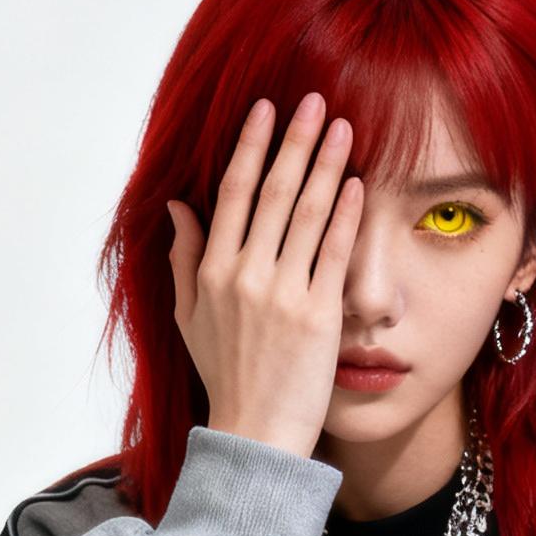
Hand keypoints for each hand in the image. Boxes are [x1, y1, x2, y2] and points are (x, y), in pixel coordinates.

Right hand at [165, 92, 361, 462]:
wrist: (256, 435)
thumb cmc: (226, 379)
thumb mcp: (189, 319)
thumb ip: (183, 260)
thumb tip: (176, 208)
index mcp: (212, 271)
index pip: (232, 193)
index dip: (251, 147)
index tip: (266, 110)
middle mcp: (245, 276)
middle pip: (274, 192)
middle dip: (295, 140)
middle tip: (315, 100)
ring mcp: (283, 294)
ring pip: (308, 214)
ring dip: (328, 165)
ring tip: (344, 128)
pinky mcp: (319, 316)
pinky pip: (335, 254)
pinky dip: (347, 216)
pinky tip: (358, 183)